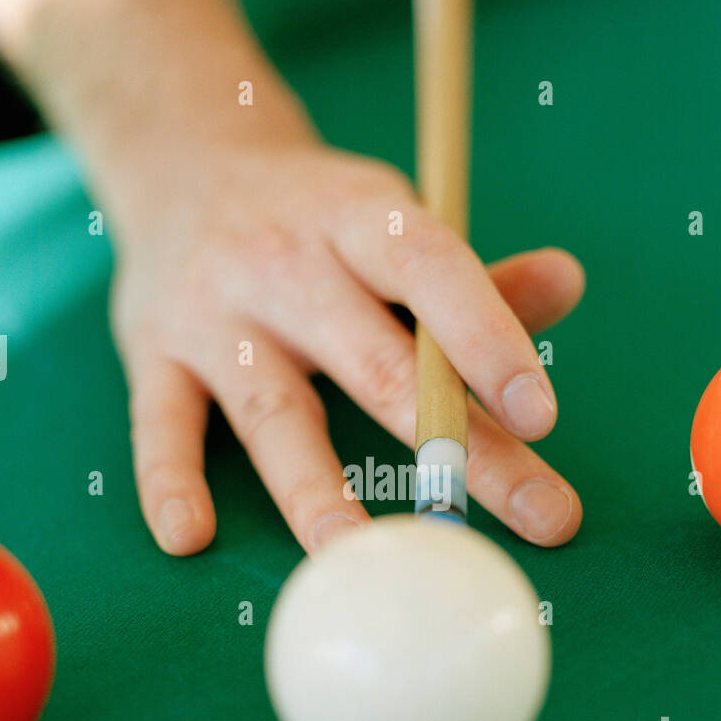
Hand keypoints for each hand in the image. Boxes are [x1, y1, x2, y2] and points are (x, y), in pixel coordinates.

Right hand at [111, 136, 584, 555]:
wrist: (181, 161)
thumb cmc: (315, 217)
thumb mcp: (386, 216)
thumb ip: (468, 273)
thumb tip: (569, 283)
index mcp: (356, 216)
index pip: (429, 268)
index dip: (485, 337)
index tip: (540, 417)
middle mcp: (283, 261)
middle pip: (376, 366)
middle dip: (459, 451)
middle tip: (540, 519)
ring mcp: (212, 311)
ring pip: (273, 411)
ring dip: (316, 489)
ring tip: (358, 558)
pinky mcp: (151, 351)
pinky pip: (159, 423)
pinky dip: (168, 479)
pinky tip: (190, 536)